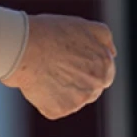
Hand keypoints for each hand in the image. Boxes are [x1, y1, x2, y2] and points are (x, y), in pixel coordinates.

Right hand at [1, 14, 115, 119]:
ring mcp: (79, 100)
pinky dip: (48, 97)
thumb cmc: (51, 31)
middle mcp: (96, 85)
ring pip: (74, 98)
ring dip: (63, 88)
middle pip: (91, 87)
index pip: (105, 71)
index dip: (87, 63)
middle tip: (59, 64)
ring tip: (47, 69)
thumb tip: (112, 53)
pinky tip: (40, 81)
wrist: (24, 46)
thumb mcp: (82, 25)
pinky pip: (56, 106)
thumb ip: (103, 38)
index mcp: (105, 65)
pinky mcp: (60, 110)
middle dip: (78, 78)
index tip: (72, 57)